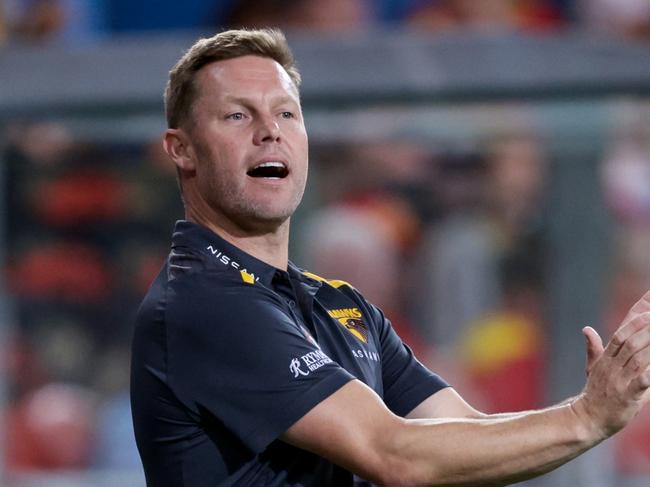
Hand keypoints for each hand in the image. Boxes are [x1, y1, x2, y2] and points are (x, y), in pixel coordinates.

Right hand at [573, 291, 649, 439]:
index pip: (619, 336)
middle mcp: (611, 368)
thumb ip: (594, 348)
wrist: (587, 418)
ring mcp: (618, 381)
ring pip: (637, 359)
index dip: (634, 323)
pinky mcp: (626, 397)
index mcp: (605, 360)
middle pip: (629, 344)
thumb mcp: (593, 368)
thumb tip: (587, 329)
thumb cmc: (595, 393)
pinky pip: (641, 382)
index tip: (647, 313)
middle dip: (646, 330)